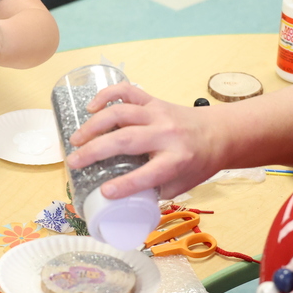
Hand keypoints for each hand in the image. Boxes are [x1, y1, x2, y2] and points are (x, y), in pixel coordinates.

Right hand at [66, 83, 216, 199]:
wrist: (219, 133)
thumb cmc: (197, 163)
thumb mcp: (181, 184)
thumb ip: (152, 190)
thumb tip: (117, 200)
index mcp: (177, 160)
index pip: (148, 174)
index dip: (124, 185)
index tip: (103, 192)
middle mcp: (167, 134)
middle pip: (125, 140)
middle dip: (95, 151)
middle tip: (73, 162)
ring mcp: (158, 113)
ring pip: (120, 113)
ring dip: (93, 125)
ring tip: (75, 140)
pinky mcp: (153, 100)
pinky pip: (127, 91)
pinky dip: (106, 94)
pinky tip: (90, 107)